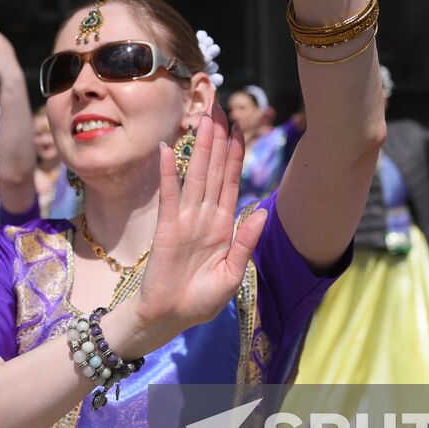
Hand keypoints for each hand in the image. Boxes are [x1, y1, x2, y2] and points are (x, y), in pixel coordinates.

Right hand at [130, 105, 268, 353]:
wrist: (169, 319)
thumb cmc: (200, 301)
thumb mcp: (233, 274)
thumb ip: (246, 243)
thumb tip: (262, 210)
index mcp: (224, 226)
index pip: (231, 182)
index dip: (235, 155)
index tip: (239, 128)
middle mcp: (205, 217)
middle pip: (214, 170)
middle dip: (218, 140)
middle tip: (219, 108)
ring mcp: (184, 220)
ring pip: (195, 176)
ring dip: (199, 148)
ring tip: (203, 119)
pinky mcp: (166, 229)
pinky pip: (169, 196)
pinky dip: (169, 173)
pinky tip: (168, 150)